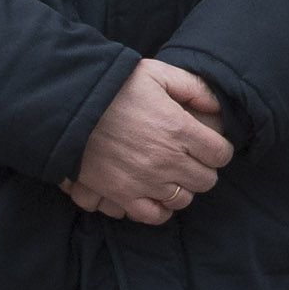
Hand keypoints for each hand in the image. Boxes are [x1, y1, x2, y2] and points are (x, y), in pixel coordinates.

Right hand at [69, 59, 233, 225]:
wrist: (67, 108)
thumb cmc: (113, 88)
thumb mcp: (157, 74)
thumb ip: (194, 87)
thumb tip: (218, 107)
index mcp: (179, 129)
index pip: (221, 154)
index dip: (217, 149)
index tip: (208, 144)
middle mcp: (166, 160)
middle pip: (206, 180)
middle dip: (202, 169)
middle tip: (190, 159)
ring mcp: (143, 181)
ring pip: (182, 200)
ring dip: (181, 188)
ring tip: (171, 175)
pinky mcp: (120, 194)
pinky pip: (152, 215)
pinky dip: (157, 208)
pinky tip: (154, 194)